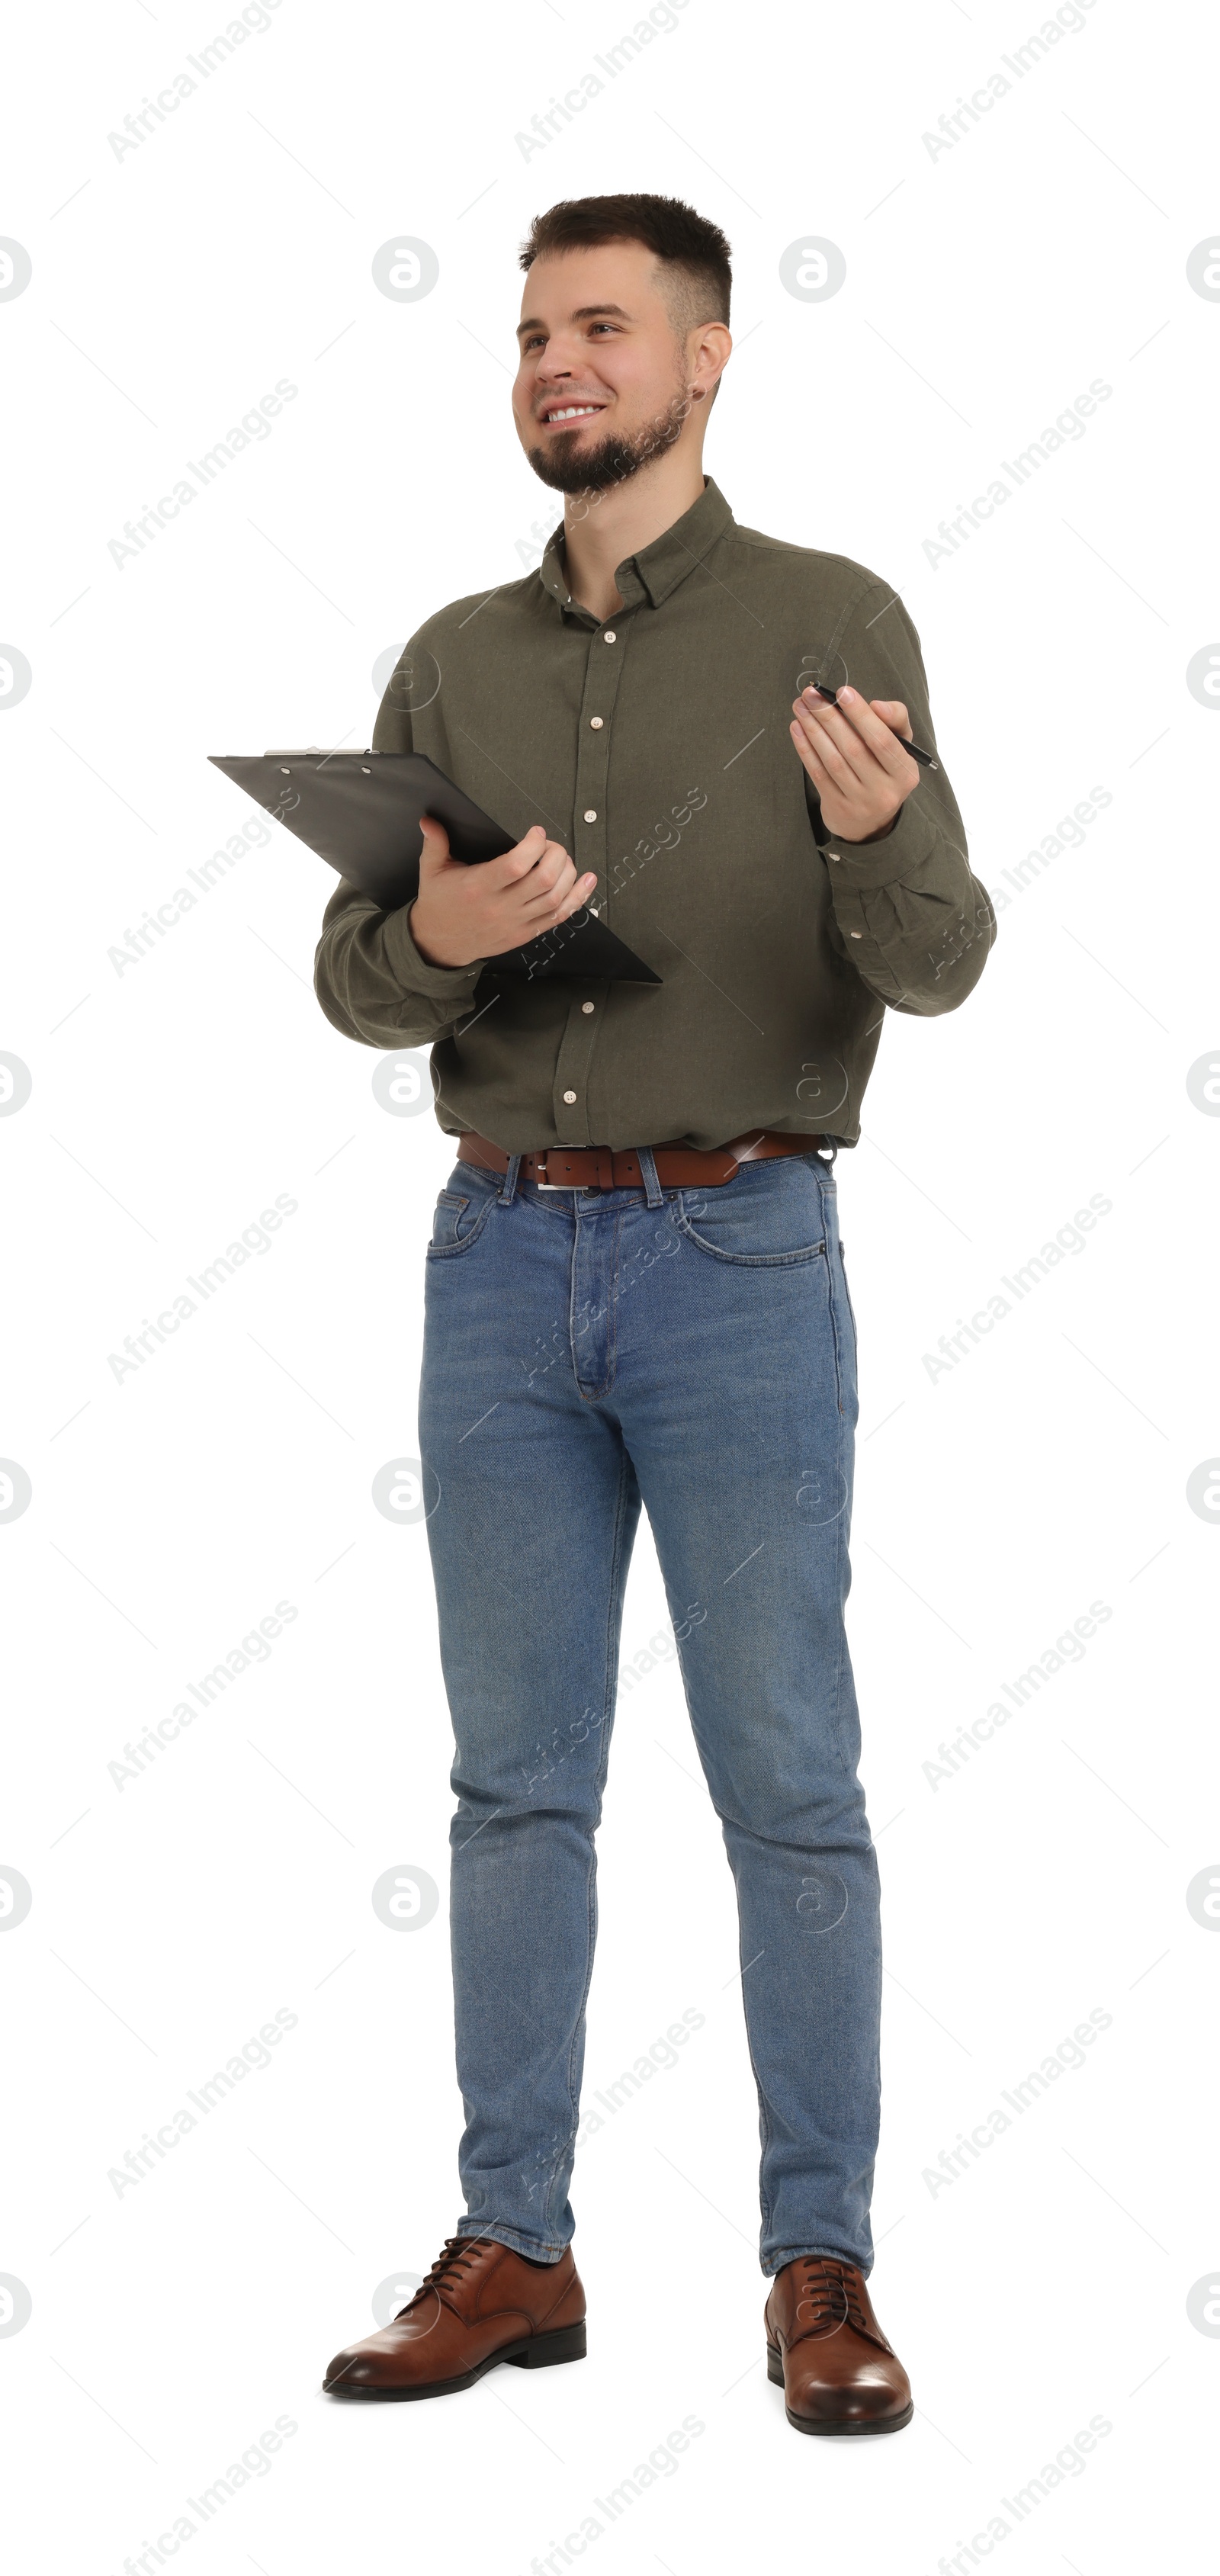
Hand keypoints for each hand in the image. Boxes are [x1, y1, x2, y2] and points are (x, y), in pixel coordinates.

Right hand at [408, 816, 597, 966]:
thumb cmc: (439, 905)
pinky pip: (559, 917)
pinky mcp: (525, 933)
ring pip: (556, 898)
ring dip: (568, 873)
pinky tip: (587, 881)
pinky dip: (578, 898)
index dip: (533, 846)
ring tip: (563, 859)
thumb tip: (428, 820)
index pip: (516, 865)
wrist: (440, 944)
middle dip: (556, 855)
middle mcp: (500, 906)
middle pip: (544, 880)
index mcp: (479, 887)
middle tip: (550, 845)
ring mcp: (516, 922)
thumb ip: (434, 843)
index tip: (535, 833)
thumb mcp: (431, 871)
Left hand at [790, 686, 920, 843]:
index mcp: (905, 773)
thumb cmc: (887, 769)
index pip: (883, 741)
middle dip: (829, 717)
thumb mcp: (901, 745)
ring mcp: (859, 803)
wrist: (872, 821)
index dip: (862, 716)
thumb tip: (877, 706)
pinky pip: (818, 774)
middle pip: (853, 749)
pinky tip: (798, 728)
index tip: (843, 692)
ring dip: (814, 730)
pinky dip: (806, 749)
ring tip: (801, 706)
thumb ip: (895, 719)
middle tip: (812, 695)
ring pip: (833, 761)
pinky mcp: (837, 808)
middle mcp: (884, 791)